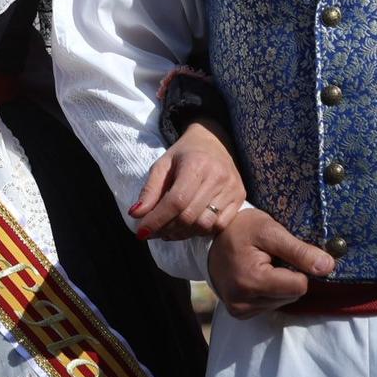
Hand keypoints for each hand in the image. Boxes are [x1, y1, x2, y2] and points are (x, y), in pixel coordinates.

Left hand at [131, 118, 246, 240]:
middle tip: (154, 232)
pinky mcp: (241, 197)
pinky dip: (201, 232)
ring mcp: (232, 188)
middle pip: (190, 216)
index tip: (142, 232)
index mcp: (196, 165)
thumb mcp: (162, 165)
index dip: (157, 220)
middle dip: (167, 229)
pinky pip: (220, 226)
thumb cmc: (183, 154)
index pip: (176, 201)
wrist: (214, 141)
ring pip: (205, 225)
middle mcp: (217, 177)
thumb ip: (149, 190)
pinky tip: (189, 227)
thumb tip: (135, 215)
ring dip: (183, 234)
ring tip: (169, 230)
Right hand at [206, 207, 335, 318]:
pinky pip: (269, 307)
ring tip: (261, 266)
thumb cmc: (241, 229)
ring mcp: (239, 309)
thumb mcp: (270, 230)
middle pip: (292, 296)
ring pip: (282, 303)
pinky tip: (255, 277)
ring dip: (279, 286)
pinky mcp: (238, 312)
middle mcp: (243, 301)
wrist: (209, 238)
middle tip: (270, 258)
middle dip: (288, 277)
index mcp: (252, 281)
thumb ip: (300, 251)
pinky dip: (268, 293)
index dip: (298, 268)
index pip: (299, 286)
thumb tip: (328, 267)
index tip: (283, 254)